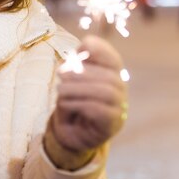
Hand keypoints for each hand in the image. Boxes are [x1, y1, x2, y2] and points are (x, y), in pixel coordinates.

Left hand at [52, 35, 127, 151]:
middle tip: (60, 74)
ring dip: (79, 88)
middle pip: (109, 76)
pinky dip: (79, 104)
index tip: (84, 44)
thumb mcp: (70, 81)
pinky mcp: (113, 123)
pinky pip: (100, 110)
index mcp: (112, 74)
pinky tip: (64, 103)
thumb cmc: (73, 101)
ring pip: (106, 92)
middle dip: (82, 72)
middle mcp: (120, 89)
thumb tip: (77, 54)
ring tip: (59, 90)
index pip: (114, 59)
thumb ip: (75, 66)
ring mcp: (120, 107)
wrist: (72, 133)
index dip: (102, 50)